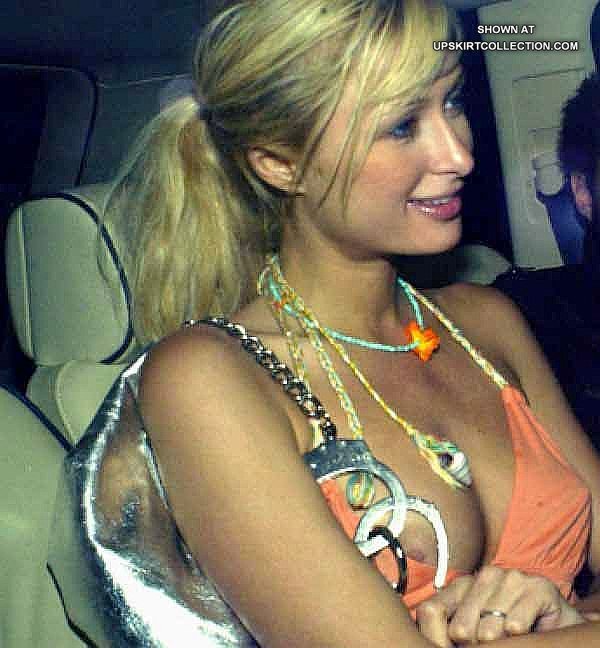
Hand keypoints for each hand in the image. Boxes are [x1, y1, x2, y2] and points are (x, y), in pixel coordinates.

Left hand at [415, 566, 584, 645]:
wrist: (557, 631)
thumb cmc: (511, 636)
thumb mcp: (473, 632)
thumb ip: (445, 627)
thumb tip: (428, 628)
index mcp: (463, 584)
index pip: (432, 611)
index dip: (442, 638)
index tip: (457, 645)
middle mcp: (485, 575)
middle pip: (459, 625)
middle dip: (472, 645)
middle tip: (490, 645)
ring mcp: (512, 577)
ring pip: (488, 627)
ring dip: (499, 642)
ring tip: (508, 640)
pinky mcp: (539, 587)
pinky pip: (515, 624)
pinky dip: (518, 637)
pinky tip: (523, 634)